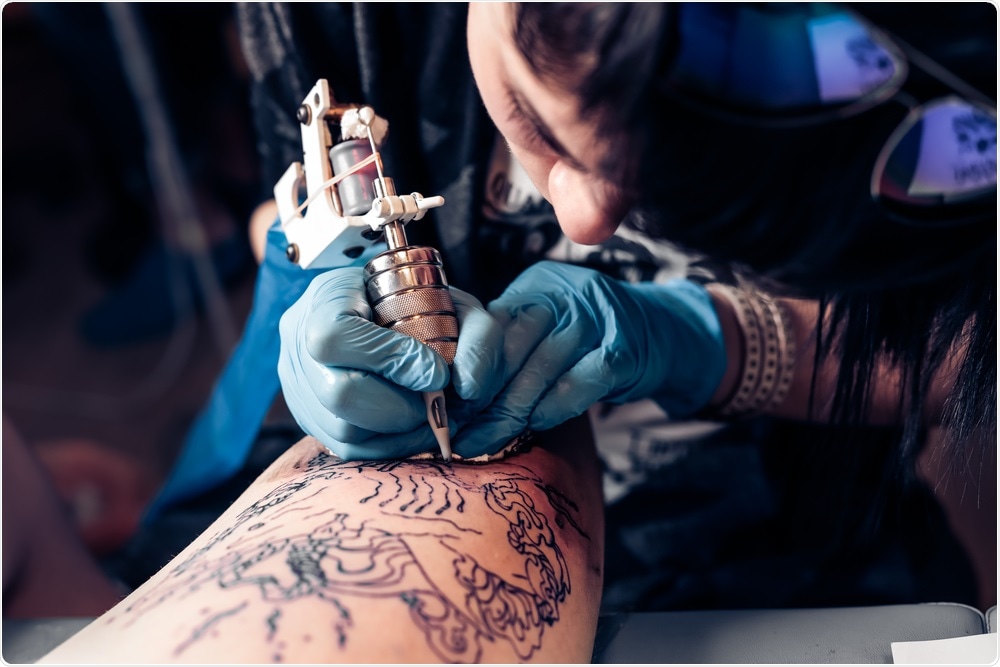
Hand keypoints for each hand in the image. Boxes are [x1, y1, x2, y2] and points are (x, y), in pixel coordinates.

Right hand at [277, 267, 504, 459]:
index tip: (436, 371)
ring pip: (344, 431)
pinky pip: (348, 448)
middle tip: (435, 401)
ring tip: (430, 414)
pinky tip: (415, 426)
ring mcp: (299, 390)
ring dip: (400, 430)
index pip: (337, 338)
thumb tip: (462, 388)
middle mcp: (298, 349)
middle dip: (401, 406)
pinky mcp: (311, 420)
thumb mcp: (453, 301)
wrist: (379, 308)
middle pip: (339, 396)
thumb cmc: (417, 299)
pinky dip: (390, 443)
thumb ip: (473, 336)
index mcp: (322, 302)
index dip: (391, 360)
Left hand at [453, 261, 726, 457]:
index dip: (468, 361)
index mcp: (536, 286)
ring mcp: (598, 319)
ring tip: (485, 440)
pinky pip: (580, 383)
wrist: (663, 334)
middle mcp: (566, 294)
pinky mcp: (625, 350)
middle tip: (458, 431)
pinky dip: (552, 408)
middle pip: (512, 348)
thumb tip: (452, 396)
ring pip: (541, 370)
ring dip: (510, 413)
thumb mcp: (546, 326)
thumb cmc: (588, 340)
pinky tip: (535, 425)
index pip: (491, 321)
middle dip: (482, 398)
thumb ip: (506, 348)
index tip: (451, 398)